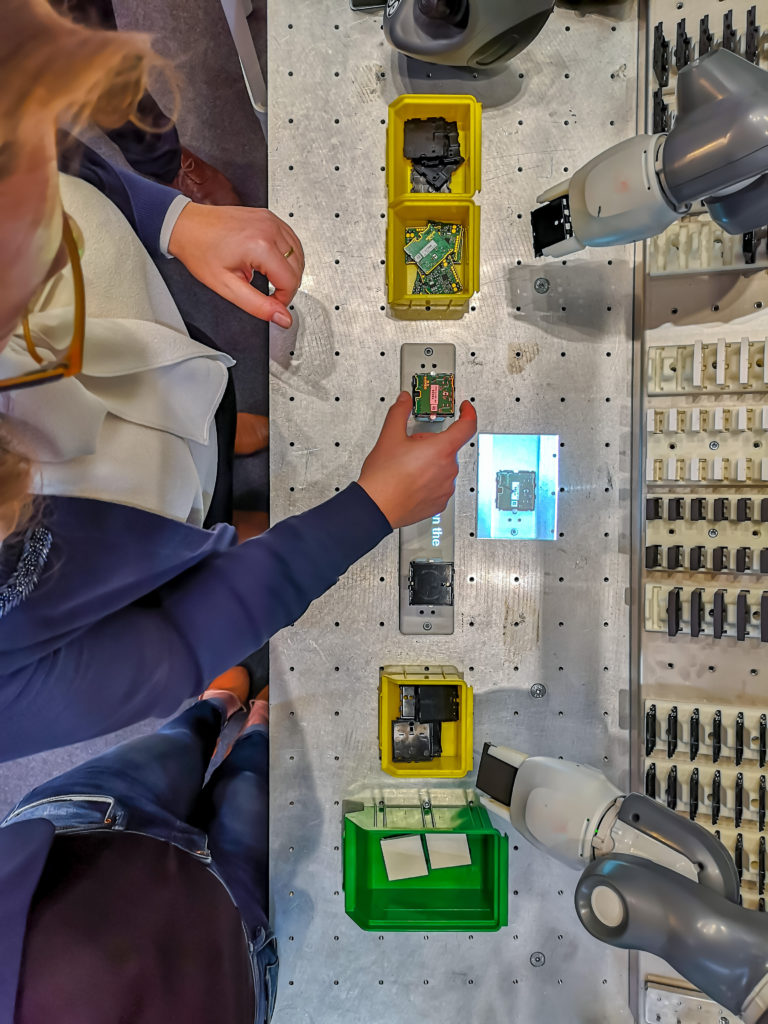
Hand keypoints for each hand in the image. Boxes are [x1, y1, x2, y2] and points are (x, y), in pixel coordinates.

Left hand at [167, 203, 304, 326]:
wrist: (186, 225)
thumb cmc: (200, 251)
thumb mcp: (227, 287)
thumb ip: (259, 306)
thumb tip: (283, 318)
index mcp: (260, 246)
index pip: (291, 281)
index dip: (284, 299)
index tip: (272, 303)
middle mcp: (269, 229)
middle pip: (297, 268)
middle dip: (287, 286)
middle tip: (268, 293)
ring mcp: (270, 220)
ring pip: (298, 254)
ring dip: (289, 271)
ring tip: (267, 277)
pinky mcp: (269, 217)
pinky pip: (291, 240)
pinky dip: (287, 255)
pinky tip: (272, 263)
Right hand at [358, 392, 476, 528]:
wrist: (376, 507)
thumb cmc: (384, 477)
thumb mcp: (389, 436)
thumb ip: (400, 412)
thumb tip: (404, 400)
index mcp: (441, 450)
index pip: (467, 426)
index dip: (468, 413)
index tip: (465, 409)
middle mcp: (448, 469)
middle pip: (448, 448)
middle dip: (432, 444)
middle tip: (410, 448)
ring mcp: (446, 488)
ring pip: (443, 467)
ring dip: (430, 464)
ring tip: (407, 468)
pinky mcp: (440, 503)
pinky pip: (439, 486)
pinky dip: (429, 481)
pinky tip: (411, 482)